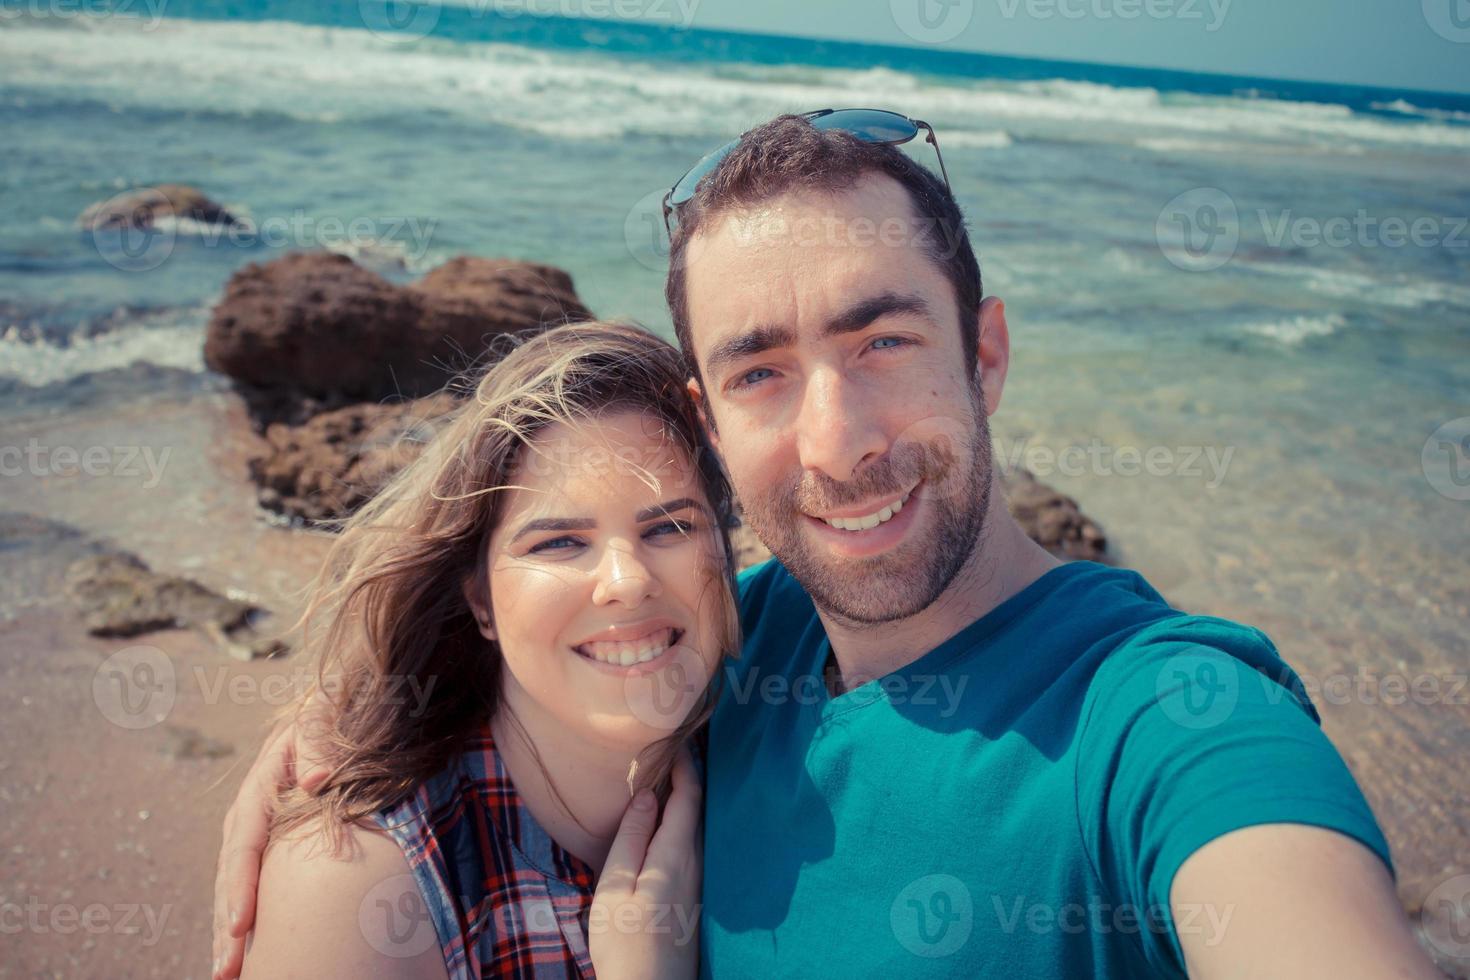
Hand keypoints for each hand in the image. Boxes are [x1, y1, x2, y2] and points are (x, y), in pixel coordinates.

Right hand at [211, 709, 331, 978]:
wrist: (328, 708)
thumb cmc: (330, 715)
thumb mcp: (322, 719)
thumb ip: (318, 744)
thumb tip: (320, 779)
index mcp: (259, 788)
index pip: (245, 845)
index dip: (242, 887)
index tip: (242, 926)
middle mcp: (248, 814)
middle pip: (231, 876)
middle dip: (228, 926)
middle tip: (227, 970)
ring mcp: (254, 830)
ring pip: (234, 886)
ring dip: (229, 931)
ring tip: (227, 972)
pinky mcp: (266, 841)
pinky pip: (250, 883)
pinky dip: (243, 917)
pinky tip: (243, 951)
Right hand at [589, 746, 702, 979]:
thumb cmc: (624, 942)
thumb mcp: (615, 888)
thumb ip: (632, 839)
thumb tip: (647, 795)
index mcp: (675, 855)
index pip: (689, 796)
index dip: (684, 764)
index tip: (673, 738)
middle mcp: (695, 863)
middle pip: (698, 808)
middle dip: (687, 775)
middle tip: (669, 748)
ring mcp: (698, 881)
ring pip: (697, 826)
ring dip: (685, 799)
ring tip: (666, 776)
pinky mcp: (693, 896)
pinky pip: (693, 845)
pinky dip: (683, 822)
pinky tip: (667, 821)